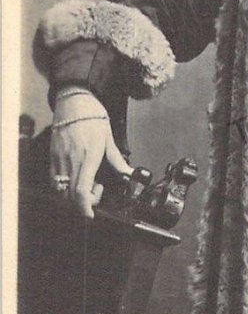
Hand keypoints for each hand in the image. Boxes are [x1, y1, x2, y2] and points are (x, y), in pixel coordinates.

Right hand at [49, 89, 132, 217]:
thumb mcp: (109, 137)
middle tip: (96, 190)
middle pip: (70, 196)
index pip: (81, 191)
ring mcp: (59, 158)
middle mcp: (71, 160)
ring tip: (86, 182)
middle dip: (83, 202)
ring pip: (60, 190)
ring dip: (73, 195)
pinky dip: (63, 186)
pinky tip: (75, 177)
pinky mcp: (52, 155)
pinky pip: (54, 179)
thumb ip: (117, 159)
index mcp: (88, 156)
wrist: (74, 100)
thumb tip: (128, 173)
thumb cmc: (92, 116)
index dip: (85, 207)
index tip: (91, 214)